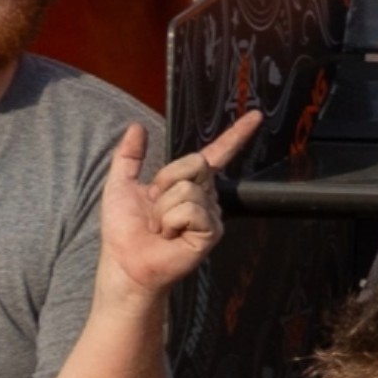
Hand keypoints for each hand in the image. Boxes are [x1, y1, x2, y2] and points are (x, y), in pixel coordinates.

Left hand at [97, 111, 251, 295]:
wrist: (125, 260)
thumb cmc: (123, 228)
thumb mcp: (121, 183)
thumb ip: (129, 154)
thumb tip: (136, 127)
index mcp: (187, 182)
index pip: (216, 153)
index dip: (236, 135)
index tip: (256, 116)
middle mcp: (205, 196)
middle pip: (194, 164)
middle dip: (165, 180)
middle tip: (155, 206)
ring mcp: (210, 215)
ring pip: (188, 189)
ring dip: (163, 207)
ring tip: (159, 226)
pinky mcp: (211, 232)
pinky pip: (191, 210)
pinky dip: (171, 221)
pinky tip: (169, 235)